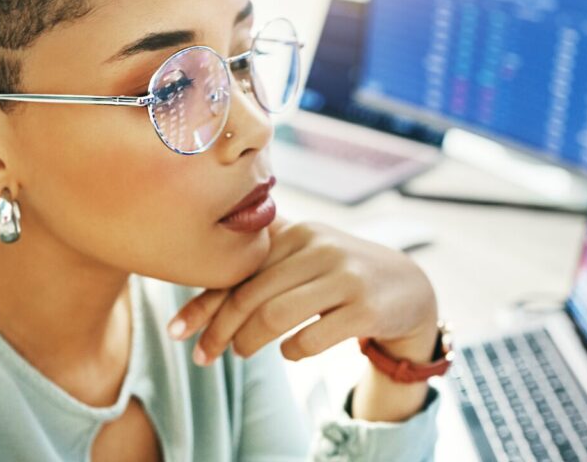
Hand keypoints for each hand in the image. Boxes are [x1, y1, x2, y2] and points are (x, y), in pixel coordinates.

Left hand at [166, 215, 439, 366]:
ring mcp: (344, 277)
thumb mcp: (306, 252)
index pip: (238, 269)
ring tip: (241, 353)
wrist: (409, 287)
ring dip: (249, 343)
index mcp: (297, 232)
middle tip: (205, 355)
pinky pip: (311, 339)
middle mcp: (319, 248)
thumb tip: (198, 275)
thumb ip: (263, 257)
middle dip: (219, 331)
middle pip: (251, 296)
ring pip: (275, 317)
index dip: (203, 303)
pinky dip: (291, 351)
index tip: (177, 330)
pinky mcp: (365, 308)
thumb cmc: (340, 272)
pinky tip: (288, 351)